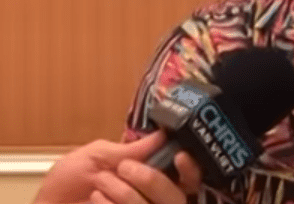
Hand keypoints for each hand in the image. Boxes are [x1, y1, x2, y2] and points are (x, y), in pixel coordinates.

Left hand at [33, 130, 201, 203]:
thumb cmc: (67, 185)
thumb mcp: (98, 156)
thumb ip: (132, 148)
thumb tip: (164, 132)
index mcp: (150, 176)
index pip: (187, 175)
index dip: (190, 167)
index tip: (179, 156)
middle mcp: (151, 199)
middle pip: (177, 195)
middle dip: (152, 179)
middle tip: (126, 169)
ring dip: (124, 193)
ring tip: (99, 185)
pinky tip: (96, 201)